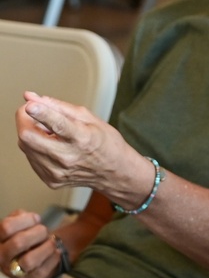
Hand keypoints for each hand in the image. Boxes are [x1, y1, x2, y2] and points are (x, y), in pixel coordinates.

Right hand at [0, 210, 60, 277]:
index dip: (25, 220)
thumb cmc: (27, 234)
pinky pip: (43, 269)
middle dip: (38, 233)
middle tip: (43, 232)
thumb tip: (32, 219)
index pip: (6, 227)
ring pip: (29, 261)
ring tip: (50, 242)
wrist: (39, 251)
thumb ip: (21, 216)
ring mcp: (15, 271)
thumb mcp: (20, 222)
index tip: (35, 219)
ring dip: (46, 246)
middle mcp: (2, 258)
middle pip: (18, 243)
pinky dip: (54, 256)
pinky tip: (54, 251)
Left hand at [16, 92, 138, 194]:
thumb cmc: (105, 142)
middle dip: (24, 119)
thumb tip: (31, 97)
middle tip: (32, 111)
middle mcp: (68, 158)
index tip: (30, 104)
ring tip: (49, 132)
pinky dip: (35, 147)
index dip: (41, 113)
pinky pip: (31, 158)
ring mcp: (57, 171)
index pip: (58, 125)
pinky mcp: (50, 180)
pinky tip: (51, 146)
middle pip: (29, 137)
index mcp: (83, 139)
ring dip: (31, 133)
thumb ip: (58, 106)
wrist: (114, 172)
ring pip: (25, 146)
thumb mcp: (90, 118)